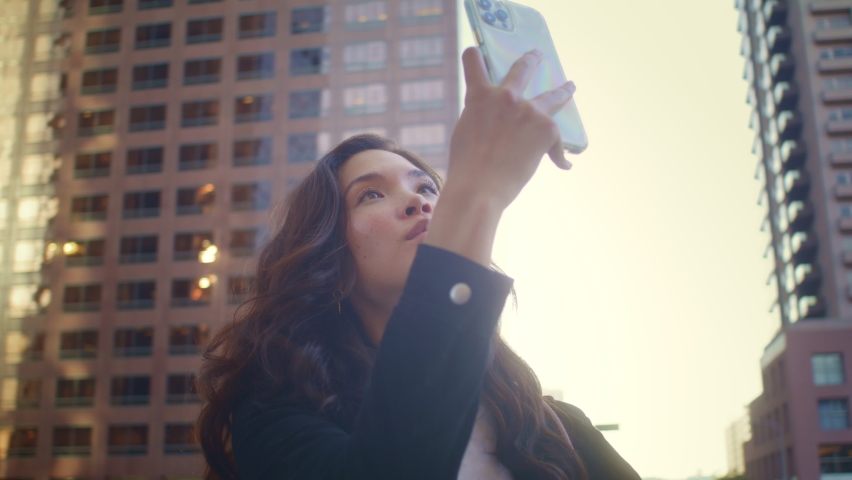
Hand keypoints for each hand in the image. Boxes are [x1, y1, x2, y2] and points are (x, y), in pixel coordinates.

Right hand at [444, 47, 575, 211]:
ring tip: (570, 86)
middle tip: (537, 54)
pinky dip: (558, 154)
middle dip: (532, 59)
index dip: (474, 57)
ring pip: (552, 96)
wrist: (480, 187)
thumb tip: (497, 123)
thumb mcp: (465, 133)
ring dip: (563, 90)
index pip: (473, 62)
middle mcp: (506, 96)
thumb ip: (481, 118)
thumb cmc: (467, 167)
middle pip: (523, 68)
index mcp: (479, 96)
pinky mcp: (547, 128)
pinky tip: (564, 164)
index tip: (476, 53)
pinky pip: (556, 140)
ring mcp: (529, 110)